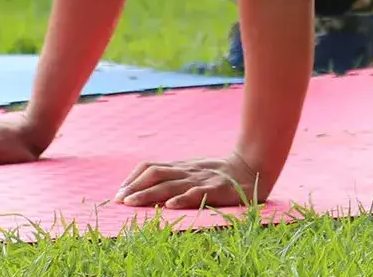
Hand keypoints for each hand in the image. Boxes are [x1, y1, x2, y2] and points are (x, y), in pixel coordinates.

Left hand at [116, 153, 267, 208]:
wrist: (253, 166)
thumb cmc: (222, 173)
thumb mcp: (195, 170)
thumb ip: (177, 176)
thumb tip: (151, 185)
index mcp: (182, 167)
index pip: (151, 167)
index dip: (133, 178)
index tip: (119, 193)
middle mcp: (188, 171)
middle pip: (155, 175)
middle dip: (134, 188)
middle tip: (118, 201)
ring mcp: (201, 179)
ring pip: (170, 184)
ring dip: (148, 194)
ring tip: (132, 203)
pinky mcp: (217, 188)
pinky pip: (197, 193)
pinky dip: (182, 199)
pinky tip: (170, 205)